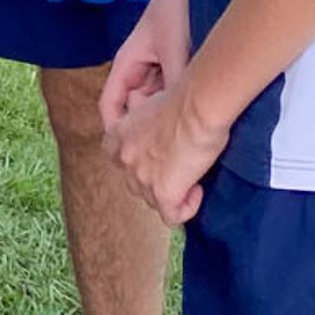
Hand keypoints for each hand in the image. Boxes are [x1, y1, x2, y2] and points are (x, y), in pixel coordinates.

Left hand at [104, 65, 225, 228]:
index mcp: (118, 134)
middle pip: (134, 183)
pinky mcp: (163, 193)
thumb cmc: (184, 98)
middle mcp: (125, 158)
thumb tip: (136, 100)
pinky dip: (186, 209)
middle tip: (178, 168)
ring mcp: (141, 177)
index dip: (137, 161)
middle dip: (155, 180)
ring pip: (151, 201)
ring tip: (191, 177)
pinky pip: (171, 217)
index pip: (116, 157)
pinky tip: (197, 191)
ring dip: (171, 194)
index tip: (158, 154)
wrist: (198, 106)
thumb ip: (141, 112)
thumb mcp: (152, 102)